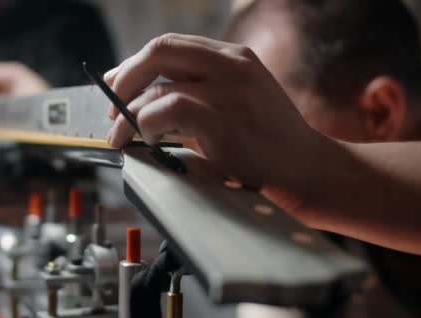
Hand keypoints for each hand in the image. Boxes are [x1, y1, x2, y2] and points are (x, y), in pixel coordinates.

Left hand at [105, 34, 324, 205]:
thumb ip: (202, 88)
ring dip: (129, 115)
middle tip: (113, 109)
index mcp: (235, 56)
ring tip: (124, 137)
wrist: (306, 168)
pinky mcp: (223, 122)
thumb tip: (147, 94)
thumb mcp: (240, 98)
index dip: (135, 63)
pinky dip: (147, 125)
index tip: (117, 83)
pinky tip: (149, 141)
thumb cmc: (268, 138)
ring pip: (157, 88)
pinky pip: (167, 111)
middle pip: (159, 51)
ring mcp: (229, 92)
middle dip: (125, 79)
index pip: (171, 45)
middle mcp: (232, 66)